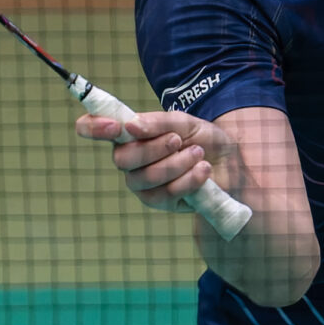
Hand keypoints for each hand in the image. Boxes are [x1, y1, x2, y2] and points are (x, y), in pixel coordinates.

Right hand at [75, 109, 230, 212]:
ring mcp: (141, 183)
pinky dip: (187, 180)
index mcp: (128, 134)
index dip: (93, 127)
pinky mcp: (159, 202)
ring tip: (198, 154)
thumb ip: (157, 122)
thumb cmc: (204, 138)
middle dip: (152, 149)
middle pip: (121, 159)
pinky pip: (164, 194)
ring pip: (144, 178)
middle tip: (177, 140)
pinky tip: (202, 171)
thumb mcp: (184, 122)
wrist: (232, 163)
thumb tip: (130, 126)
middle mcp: (129, 159)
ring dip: (175, 164)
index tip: (115, 126)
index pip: (91, 128)